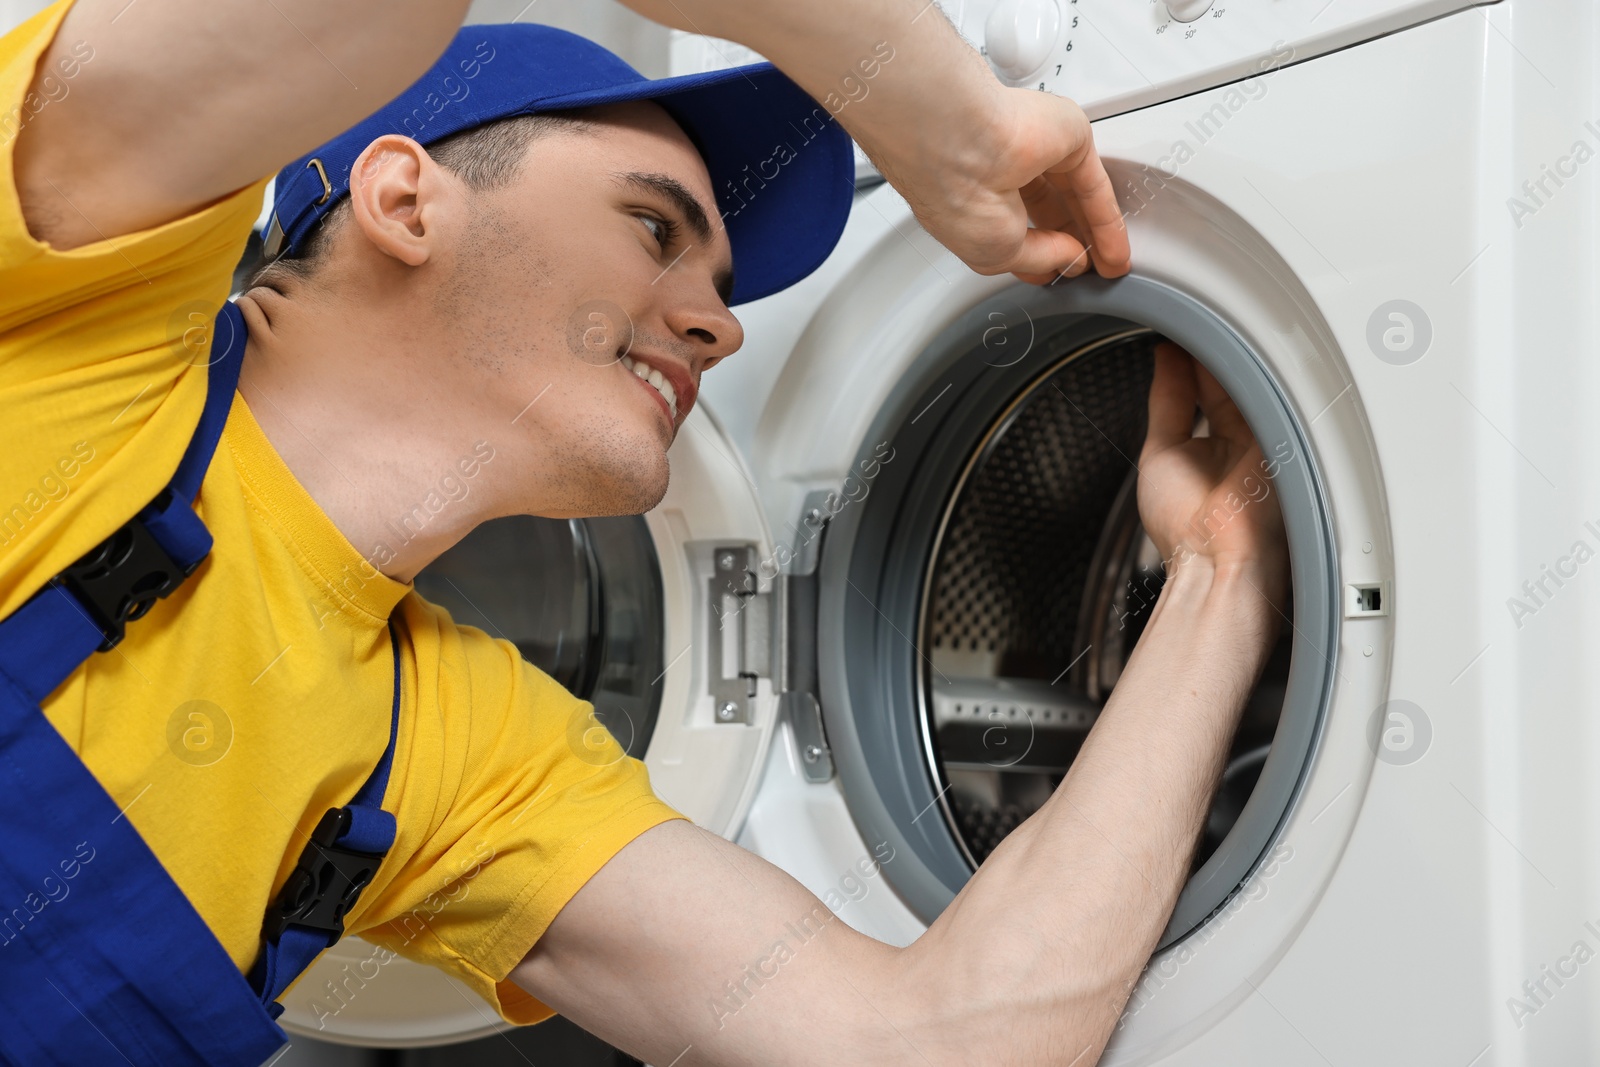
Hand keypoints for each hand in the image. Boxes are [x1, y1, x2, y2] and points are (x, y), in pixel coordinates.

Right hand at [862, 83, 1131, 282]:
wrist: (962, 147)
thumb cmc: (955, 194)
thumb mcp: (997, 254)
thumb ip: (1040, 258)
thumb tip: (1070, 261)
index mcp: (976, 196)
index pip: (1016, 227)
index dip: (1040, 254)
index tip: (1058, 274)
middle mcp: (1005, 171)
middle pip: (1050, 210)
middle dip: (1071, 242)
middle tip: (1092, 268)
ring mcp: (1038, 152)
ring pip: (1076, 197)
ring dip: (1096, 233)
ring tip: (1112, 263)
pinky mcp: (1068, 138)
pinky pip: (1095, 184)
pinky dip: (1108, 217)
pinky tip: (1117, 243)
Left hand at [1137, 343, 1288, 607]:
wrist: (1214, 562)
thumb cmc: (1187, 529)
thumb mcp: (1162, 451)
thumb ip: (1167, 404)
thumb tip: (1164, 363)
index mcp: (1218, 450)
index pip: (1209, 394)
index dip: (1191, 365)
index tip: (1175, 338)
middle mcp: (1246, 442)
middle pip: (1229, 381)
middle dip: (1206, 353)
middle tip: (1186, 322)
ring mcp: (1268, 438)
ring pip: (1248, 380)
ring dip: (1223, 352)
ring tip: (1198, 324)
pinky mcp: (1285, 437)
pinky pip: (1265, 388)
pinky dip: (1243, 365)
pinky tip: (1223, 344)